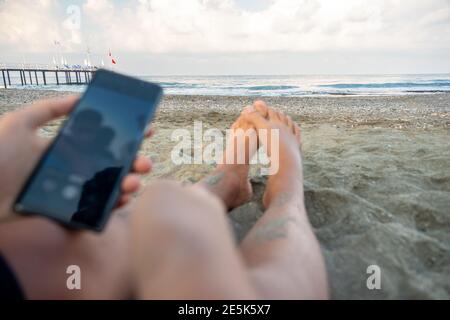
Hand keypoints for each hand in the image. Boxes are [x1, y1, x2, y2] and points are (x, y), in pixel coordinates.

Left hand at [0, 96, 152, 220]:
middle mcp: (72, 168)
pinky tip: (122, 199)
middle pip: (111, 164)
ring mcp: (71, 190)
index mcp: (65, 147)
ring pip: (108, 187)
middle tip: (145, 161)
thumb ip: (48, 109)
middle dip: (133, 162)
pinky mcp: (67, 211)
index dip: (124, 135)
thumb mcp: (19, 124)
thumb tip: (79, 98)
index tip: (145, 129)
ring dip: (128, 183)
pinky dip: (113, 205)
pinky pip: (95, 209)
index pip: (100, 140)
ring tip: (135, 181)